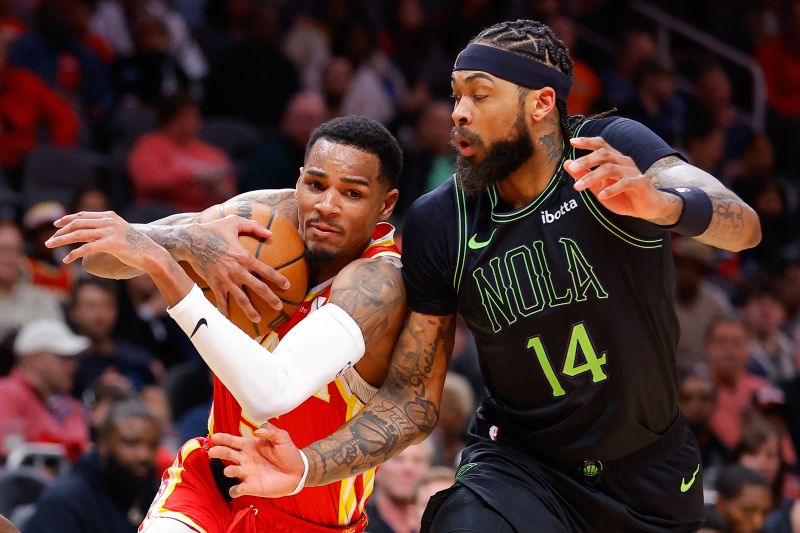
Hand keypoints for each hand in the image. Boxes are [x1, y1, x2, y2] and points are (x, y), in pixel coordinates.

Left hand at [46, 211, 165, 271]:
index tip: (56, 225)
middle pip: (77, 223)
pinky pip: (87, 248)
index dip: (67, 219)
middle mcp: (109, 221)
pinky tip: (66, 259)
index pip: (83, 215)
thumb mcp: (121, 233)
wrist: (152, 254)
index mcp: (110, 216)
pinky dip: (74, 253)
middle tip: (49, 240)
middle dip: (60, 231)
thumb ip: (108, 230)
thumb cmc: (137, 247)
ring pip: (79, 234)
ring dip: (61, 240)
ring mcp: (111, 231)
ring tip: (50, 246)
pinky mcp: (112, 244)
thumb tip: (94, 235)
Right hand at [182, 216, 288, 320]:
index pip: (266, 271)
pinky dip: (225, 311)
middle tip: (279, 306)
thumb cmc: (213, 229)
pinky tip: (229, 319)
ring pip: (241, 299)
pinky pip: (221, 301)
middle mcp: (237, 271)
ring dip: (250, 311)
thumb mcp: (234, 222)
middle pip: (258, 288)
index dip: (278, 279)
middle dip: (270, 299)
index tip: (287, 286)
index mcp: (245, 258)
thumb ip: (253, 226)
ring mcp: (225, 280)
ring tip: (258, 319)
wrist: (190, 241)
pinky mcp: (214, 285)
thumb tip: (270, 233)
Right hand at [208, 422, 304, 497]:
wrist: (298, 471)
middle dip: (219, 452)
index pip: (233, 441)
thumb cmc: (288, 453)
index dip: (223, 438)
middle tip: (213, 451)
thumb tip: (257, 431)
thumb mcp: (282, 437)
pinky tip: (238, 488)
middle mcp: (245, 459)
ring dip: (228, 471)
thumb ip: (270, 431)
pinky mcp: (251, 487)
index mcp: (250, 445)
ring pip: (231, 471)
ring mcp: (247, 473)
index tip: (214, 437)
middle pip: (228, 454)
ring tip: (230, 470)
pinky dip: (235, 490)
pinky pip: (237, 490)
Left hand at [565, 137, 678, 222]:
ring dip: (592, 177)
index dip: (587, 141)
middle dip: (586, 160)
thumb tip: (566, 164)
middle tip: (571, 168)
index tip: (572, 141)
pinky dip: (612, 189)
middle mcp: (623, 161)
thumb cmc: (622, 196)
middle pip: (604, 154)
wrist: (647, 208)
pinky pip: (625, 183)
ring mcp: (632, 171)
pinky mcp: (641, 183)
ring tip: (578, 187)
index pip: (601, 145)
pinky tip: (602, 196)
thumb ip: (584, 176)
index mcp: (614, 159)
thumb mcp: (598, 187)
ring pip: (611, 168)